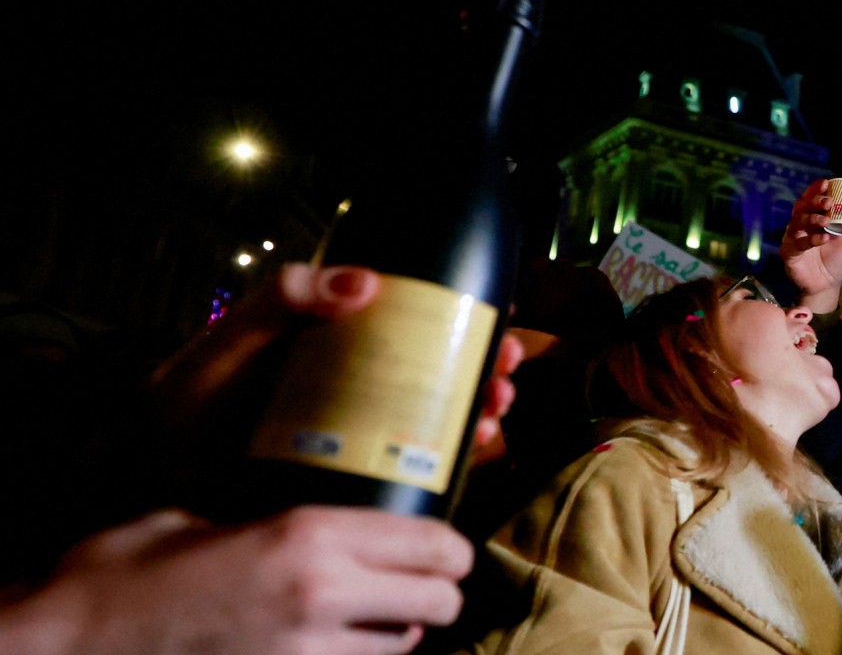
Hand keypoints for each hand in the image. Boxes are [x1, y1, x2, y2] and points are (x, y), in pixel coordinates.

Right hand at [8, 506, 471, 654]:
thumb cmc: (128, 576)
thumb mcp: (209, 524)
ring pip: (405, 649)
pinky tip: (330, 651)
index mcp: (308, 535)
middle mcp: (321, 593)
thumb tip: (332, 535)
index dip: (448, 551)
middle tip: (410, 593)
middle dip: (433, 596)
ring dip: (396, 638)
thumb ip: (283, 528)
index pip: (434, 543)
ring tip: (361, 627)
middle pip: (440, 600)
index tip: (443, 554)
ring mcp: (307, 653)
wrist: (69, 643)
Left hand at [151, 263, 523, 450]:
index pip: (417, 327)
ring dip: (479, 417)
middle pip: (441, 375)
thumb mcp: (235, 339)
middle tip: (504, 379)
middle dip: (486, 375)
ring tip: (491, 417)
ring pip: (438, 423)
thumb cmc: (187, 400)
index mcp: (336, 347)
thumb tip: (364, 282)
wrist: (151, 474)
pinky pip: (415, 472)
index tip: (497, 327)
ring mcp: (357, 439)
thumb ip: (283, 299)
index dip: (466, 325)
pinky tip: (469, 456)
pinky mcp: (353, 483)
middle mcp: (355, 390)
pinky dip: (451, 463)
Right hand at [781, 180, 841, 313]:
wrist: (828, 286)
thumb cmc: (837, 262)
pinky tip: (823, 239)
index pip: (811, 199)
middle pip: (802, 207)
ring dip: (812, 218)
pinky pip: (797, 243)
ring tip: (826, 220)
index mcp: (813, 219)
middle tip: (829, 202)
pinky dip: (811, 239)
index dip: (816, 190)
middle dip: (815, 201)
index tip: (826, 183)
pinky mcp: (789, 253)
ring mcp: (793, 239)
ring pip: (797, 222)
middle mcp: (801, 226)